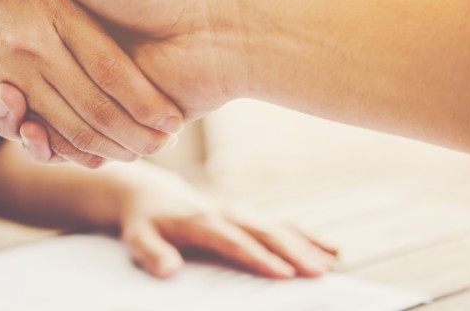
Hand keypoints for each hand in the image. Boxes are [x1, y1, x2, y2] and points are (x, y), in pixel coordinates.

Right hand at [0, 0, 184, 165]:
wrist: (215, 22)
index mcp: (66, 16)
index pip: (10, 47)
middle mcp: (80, 54)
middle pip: (20, 86)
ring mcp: (101, 92)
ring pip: (38, 118)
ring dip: (11, 119)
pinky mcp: (121, 125)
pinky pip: (71, 143)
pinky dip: (47, 145)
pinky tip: (29, 130)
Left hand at [116, 170, 338, 278]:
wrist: (151, 195)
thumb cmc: (145, 222)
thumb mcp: (137, 237)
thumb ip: (151, 253)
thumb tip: (168, 270)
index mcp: (199, 219)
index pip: (233, 240)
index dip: (258, 256)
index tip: (282, 274)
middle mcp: (224, 212)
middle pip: (264, 232)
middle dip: (293, 252)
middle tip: (318, 273)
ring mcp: (239, 212)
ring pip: (278, 226)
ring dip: (305, 245)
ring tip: (331, 264)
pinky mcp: (248, 215)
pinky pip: (282, 224)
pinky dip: (307, 236)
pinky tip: (331, 249)